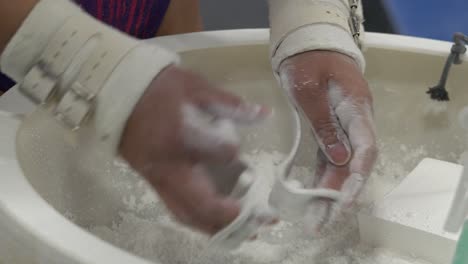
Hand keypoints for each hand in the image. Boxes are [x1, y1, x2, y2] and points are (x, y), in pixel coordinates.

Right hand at [119, 66, 268, 233]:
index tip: (236, 149)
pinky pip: (174, 208)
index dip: (233, 151)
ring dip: (213, 226)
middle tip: (256, 221)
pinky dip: (195, 218)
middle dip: (231, 217)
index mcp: (182, 137)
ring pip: (185, 214)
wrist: (116, 92)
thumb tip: (264, 114)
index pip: (221, 154)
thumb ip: (230, 104)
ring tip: (239, 229)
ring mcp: (157, 178)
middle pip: (201, 205)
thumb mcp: (196, 87)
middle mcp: (169, 166)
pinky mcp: (150, 181)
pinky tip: (211, 219)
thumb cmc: (159, 88)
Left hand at [279, 51, 377, 232]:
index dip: (357, 177)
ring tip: (314, 219)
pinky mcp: (329, 132)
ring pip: (340, 166)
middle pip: (353, 164)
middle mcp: (355, 123)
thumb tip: (341, 160)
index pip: (366, 148)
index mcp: (356, 109)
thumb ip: (324, 124)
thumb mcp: (310, 90)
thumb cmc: (308, 63)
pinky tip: (311, 196)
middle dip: (339, 194)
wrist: (307, 47)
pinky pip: (326, 159)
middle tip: (321, 222)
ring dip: (328, 192)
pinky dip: (320, 177)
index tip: (343, 201)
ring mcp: (343, 129)